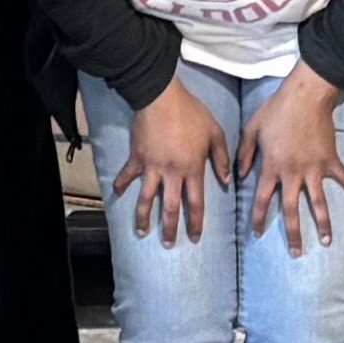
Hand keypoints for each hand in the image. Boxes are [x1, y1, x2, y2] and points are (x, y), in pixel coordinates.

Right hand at [112, 80, 225, 245]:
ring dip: (143, 216)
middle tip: (168, 244)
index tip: (194, 238)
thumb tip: (226, 180)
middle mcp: (172, 173)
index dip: (195, 223)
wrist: (161, 98)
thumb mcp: (215, 133)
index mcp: (192, 169)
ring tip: (142, 231)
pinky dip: (122, 184)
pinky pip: (128, 174)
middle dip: (169, 228)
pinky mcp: (137, 157)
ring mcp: (152, 167)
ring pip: (146, 198)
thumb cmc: (191, 114)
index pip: (195, 203)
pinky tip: (117, 194)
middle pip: (170, 207)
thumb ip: (221, 158)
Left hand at [240, 75, 343, 253]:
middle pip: (293, 210)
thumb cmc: (275, 112)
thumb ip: (244, 154)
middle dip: (293, 234)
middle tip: (296, 254)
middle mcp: (293, 173)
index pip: (263, 199)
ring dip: (324, 223)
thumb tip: (238, 175)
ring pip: (319, 202)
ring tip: (327, 242)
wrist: (305, 98)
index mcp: (272, 167)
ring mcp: (314, 169)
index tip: (258, 235)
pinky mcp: (331, 161)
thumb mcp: (251, 129)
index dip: (259, 219)